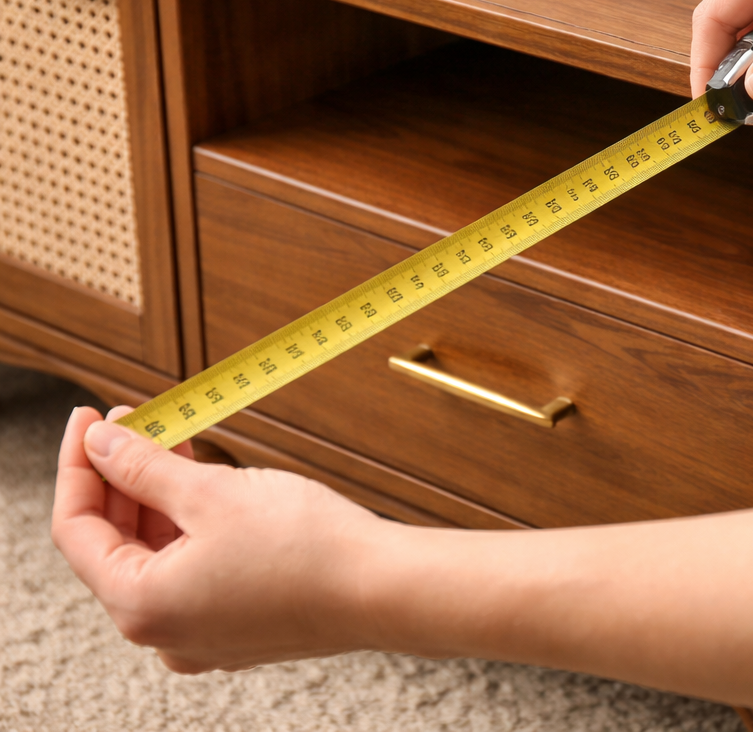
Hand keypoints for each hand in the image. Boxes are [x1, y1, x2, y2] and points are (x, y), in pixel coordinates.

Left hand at [51, 406, 385, 672]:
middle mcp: (161, 629)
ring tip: (172, 438)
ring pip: (156, 552)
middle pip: (115, 541)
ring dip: (156, 494)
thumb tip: (104, 444)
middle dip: (120, 475)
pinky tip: (201, 479)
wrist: (380, 587)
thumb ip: (147, 468)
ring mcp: (199, 629)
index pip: (77, 529)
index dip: (78, 465)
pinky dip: (187, 521)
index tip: (88, 418)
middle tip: (134, 419)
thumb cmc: (306, 547)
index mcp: (142, 604)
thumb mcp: (214, 493)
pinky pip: (189, 566)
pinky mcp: (233, 621)